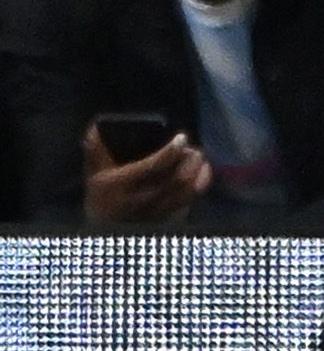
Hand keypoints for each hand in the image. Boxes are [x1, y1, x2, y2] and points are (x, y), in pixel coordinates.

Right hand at [81, 125, 209, 224]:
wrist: (101, 225)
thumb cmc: (100, 190)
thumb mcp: (93, 169)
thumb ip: (96, 147)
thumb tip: (97, 126)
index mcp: (119, 185)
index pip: (151, 167)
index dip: (170, 152)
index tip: (181, 138)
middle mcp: (138, 200)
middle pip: (175, 180)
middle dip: (189, 160)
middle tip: (192, 148)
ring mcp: (153, 211)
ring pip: (185, 191)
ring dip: (197, 171)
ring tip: (198, 157)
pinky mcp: (164, 217)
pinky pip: (189, 200)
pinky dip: (201, 184)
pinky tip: (203, 171)